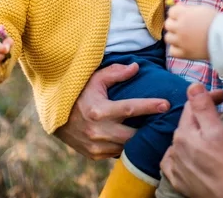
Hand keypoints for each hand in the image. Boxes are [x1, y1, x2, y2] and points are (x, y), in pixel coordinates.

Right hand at [54, 63, 169, 159]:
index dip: (150, 106)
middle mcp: (98, 131)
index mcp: (99, 110)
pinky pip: (117, 153)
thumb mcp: (94, 79)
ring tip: (151, 130)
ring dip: (138, 139)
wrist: (56, 117)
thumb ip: (115, 73)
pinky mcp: (94, 155)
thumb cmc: (78, 94)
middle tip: (163, 121)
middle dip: (149, 129)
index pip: (130, 108)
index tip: (166, 104)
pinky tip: (133, 137)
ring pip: (127, 146)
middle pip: (133, 135)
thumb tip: (136, 67)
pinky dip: (125, 145)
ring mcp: (96, 146)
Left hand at [161, 84, 222, 197]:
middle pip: (187, 123)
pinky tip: (186, 155)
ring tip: (206, 135)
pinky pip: (172, 162)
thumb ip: (203, 107)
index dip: (208, 97)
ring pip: (180, 141)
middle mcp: (175, 146)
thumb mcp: (218, 131)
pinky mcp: (177, 179)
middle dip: (201, 115)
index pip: (192, 105)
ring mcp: (175, 164)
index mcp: (185, 132)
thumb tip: (192, 86)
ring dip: (192, 134)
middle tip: (218, 112)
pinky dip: (178, 155)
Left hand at [164, 3, 216, 59]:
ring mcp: (181, 41)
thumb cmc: (215, 21)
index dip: (177, 14)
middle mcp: (180, 27)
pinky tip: (184, 46)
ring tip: (184, 37)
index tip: (184, 16)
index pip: (171, 12)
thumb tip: (177, 5)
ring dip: (174, 37)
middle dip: (174, 24)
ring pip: (168, 38)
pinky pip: (172, 51)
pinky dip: (176, 49)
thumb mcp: (202, 9)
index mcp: (184, 14)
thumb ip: (188, 8)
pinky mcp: (185, 53)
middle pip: (167, 24)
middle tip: (184, 27)